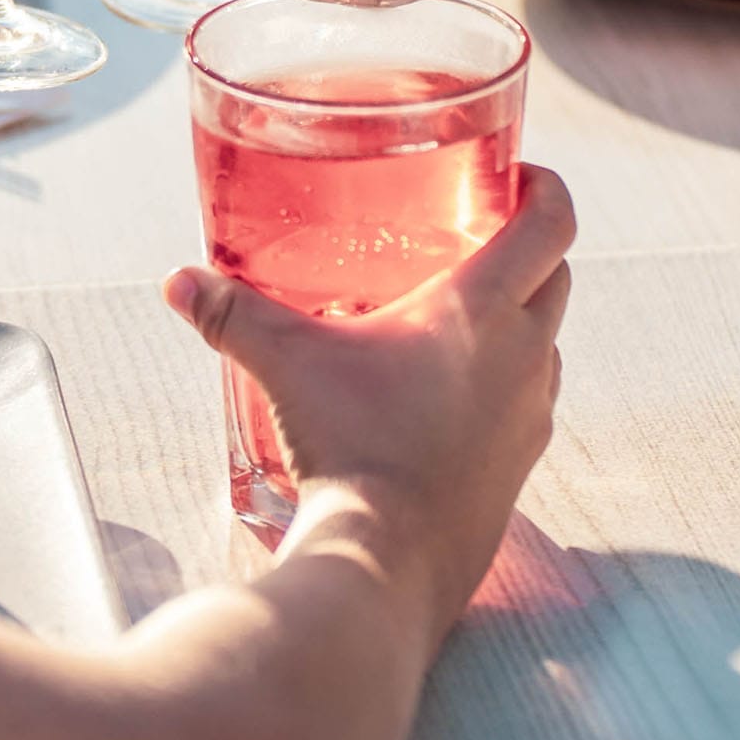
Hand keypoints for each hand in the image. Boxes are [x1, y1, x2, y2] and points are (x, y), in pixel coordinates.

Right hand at [164, 166, 576, 632]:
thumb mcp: (283, 365)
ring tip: (460, 319)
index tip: (522, 175)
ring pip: (548, 344)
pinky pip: (529, 406)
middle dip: (531, 250)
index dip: (546, 188)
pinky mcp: (520, 468)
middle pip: (558, 277)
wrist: (383, 564)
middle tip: (482, 237)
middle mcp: (525, 356)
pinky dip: (505, 385)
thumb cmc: (349, 450)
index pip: (552, 223)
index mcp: (483, 310)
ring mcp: (530, 417)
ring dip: (522, 321)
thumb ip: (232, 314)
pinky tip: (450, 397)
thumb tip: (181, 282)